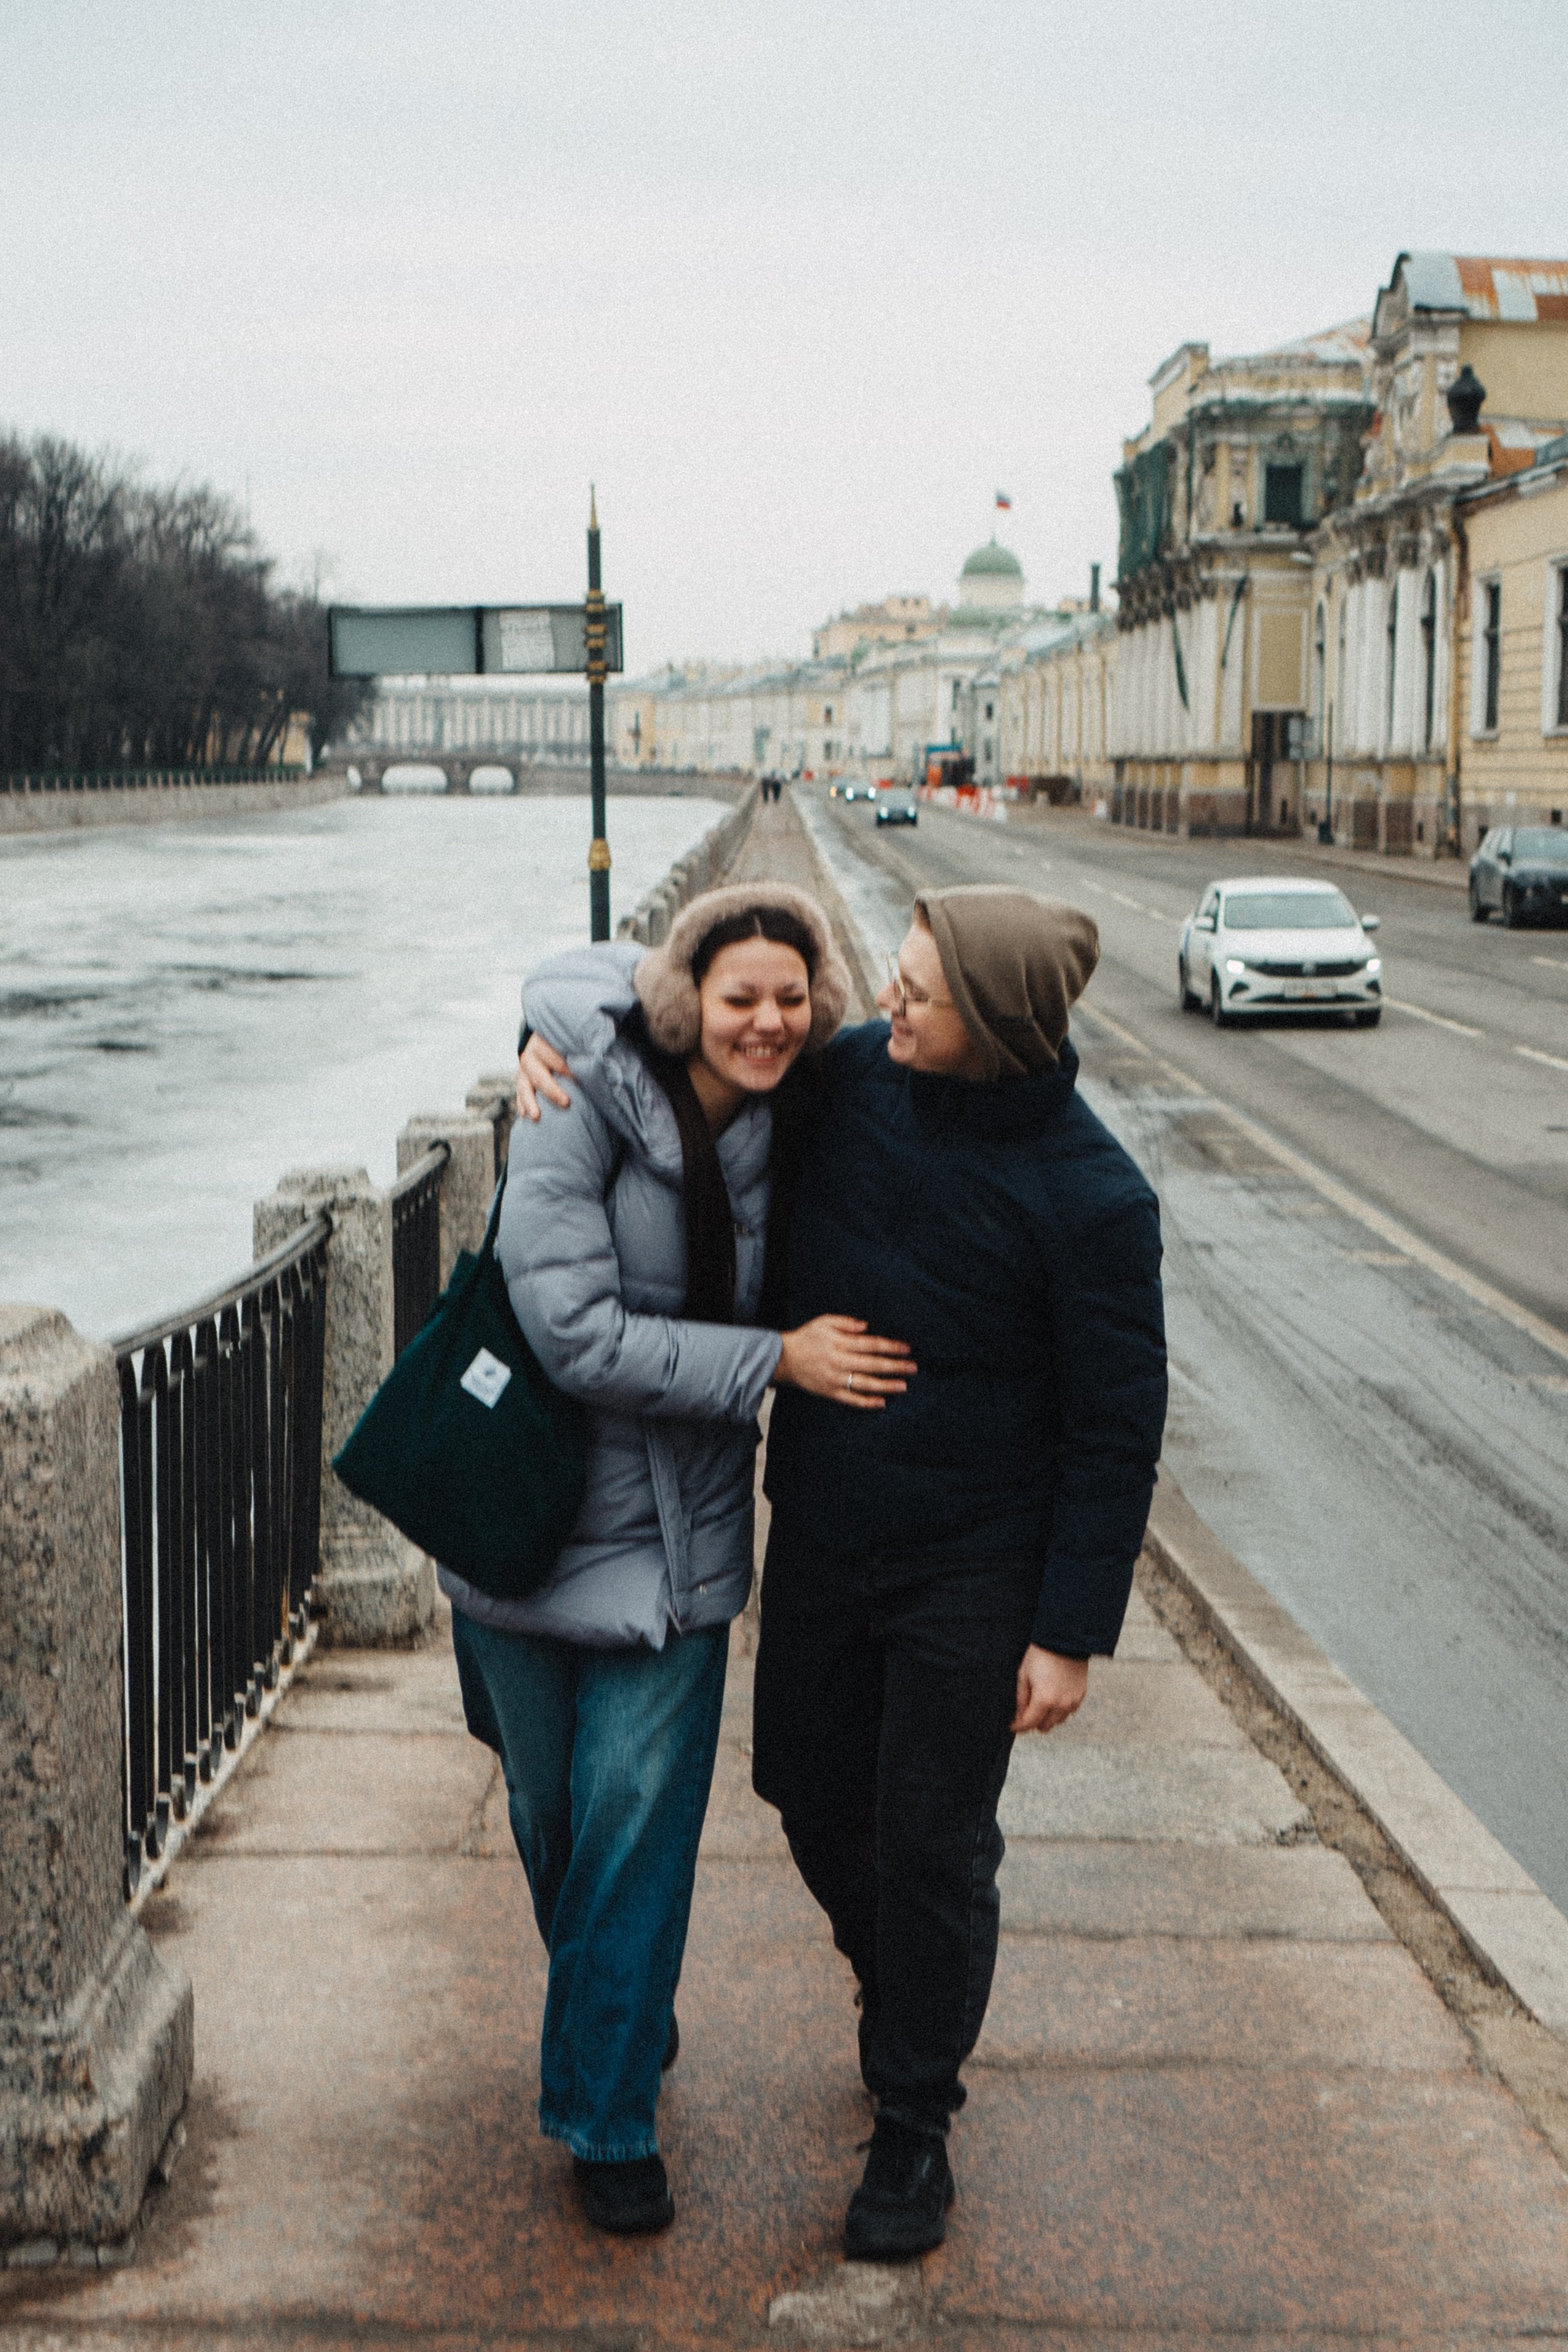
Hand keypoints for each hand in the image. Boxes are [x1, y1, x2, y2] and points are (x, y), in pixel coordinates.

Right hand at [515, 1033, 574, 1120]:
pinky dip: (522, 1104)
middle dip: (552, 1091)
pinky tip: (524, 1116)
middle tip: (566, 1103)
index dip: (568, 1071)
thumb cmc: (563, 1045)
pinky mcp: (521, 1080)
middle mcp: (531, 1057)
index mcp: (544, 1044)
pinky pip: (520, 1094)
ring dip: (530, 1102)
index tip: (582, 1083)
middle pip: (540, 1076)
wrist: (541, 1041)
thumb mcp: (567, 1044)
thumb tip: (599, 1063)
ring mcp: (524, 1070)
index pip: (556, 1059)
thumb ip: (578, 1051)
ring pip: (524, 1087)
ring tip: (536, 1117)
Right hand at [774, 1316, 914, 1409]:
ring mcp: (834, 1379)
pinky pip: (850, 1399)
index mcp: (840, 1343)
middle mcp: (839, 1361)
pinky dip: (866, 1402)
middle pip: (872, 1364)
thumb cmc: (806, 1337)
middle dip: (895, 1366)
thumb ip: (845, 1322)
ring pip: (865, 1383)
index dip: (890, 1347)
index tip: (906, 1349)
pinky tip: (881, 1403)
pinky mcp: (829, 1392)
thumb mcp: (824, 1322)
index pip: (871, 1344)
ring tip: (903, 1386)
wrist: (783, 1359)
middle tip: (913, 1368)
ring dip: (886, 1385)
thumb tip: (866, 1326)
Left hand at [1011, 1646, 1087, 1734]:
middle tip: (1027, 1712)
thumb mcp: (1023, 1675)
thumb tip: (1019, 1717)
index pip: (1029, 1724)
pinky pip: (1069, 1711)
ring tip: (1041, 1701)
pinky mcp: (1081, 1695)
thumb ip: (1021, 1700)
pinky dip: (1060, 1709)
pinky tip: (1054, 1697)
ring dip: (1048, 1717)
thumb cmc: (1040, 1656)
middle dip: (1034, 1722)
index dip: (1019, 1727)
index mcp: (1044, 1700)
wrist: (1064, 1639)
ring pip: (1058, 1721)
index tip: (1013, 1726)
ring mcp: (1073, 1701)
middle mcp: (1060, 1705)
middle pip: (1044, 1727)